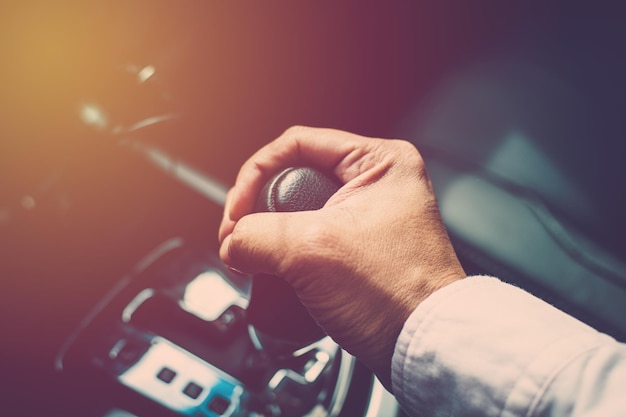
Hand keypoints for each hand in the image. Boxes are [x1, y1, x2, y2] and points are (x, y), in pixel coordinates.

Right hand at [219, 126, 465, 386]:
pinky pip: (310, 242)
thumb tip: (233, 242)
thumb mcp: (313, 251)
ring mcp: (368, 219)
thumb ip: (257, 236)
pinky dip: (288, 257)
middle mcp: (376, 184)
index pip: (296, 144)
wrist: (425, 349)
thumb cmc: (399, 295)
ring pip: (298, 214)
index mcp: (379, 162)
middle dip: (260, 213)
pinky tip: (279, 275)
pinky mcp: (360, 251)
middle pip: (293, 180)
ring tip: (259, 262)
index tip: (236, 213)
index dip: (255, 175)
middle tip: (242, 241)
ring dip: (271, 238)